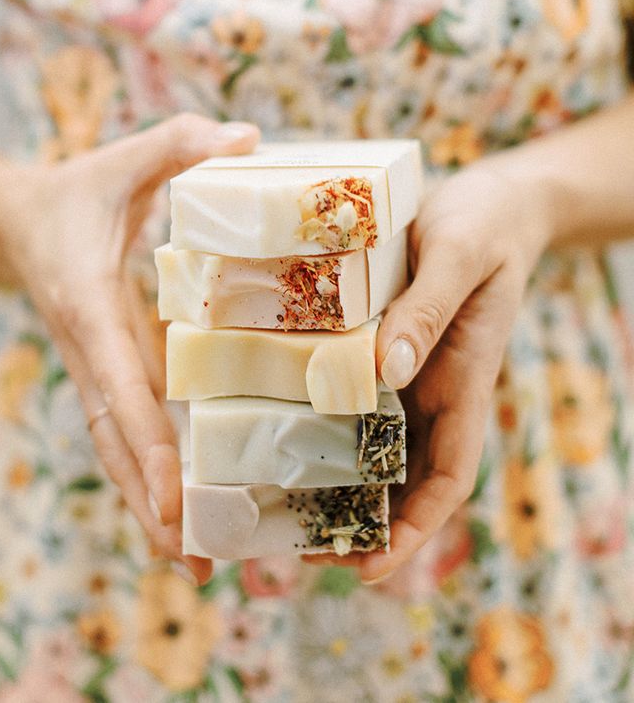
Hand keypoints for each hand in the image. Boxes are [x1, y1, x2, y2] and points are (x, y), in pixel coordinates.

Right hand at [2, 114, 259, 583]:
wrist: (19, 223)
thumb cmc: (79, 192)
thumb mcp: (127, 157)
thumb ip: (180, 142)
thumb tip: (250, 139)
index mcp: (90, 305)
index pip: (117, 384)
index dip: (145, 441)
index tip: (175, 496)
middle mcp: (90, 351)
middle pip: (115, 440)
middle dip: (151, 501)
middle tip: (197, 560)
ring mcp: (95, 370)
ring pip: (118, 450)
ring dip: (150, 506)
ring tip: (198, 564)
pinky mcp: (108, 375)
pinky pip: (126, 435)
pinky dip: (151, 477)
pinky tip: (185, 517)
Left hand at [305, 155, 552, 582]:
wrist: (489, 199)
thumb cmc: (484, 225)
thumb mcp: (459, 257)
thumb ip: (428, 310)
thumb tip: (388, 370)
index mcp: (464, 382)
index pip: (448, 477)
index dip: (414, 530)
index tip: (369, 566)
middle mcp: (431, 388)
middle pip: (401, 476)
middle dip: (359, 521)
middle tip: (297, 549)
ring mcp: (404, 369)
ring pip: (370, 441)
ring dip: (333, 478)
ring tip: (277, 506)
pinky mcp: (379, 344)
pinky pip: (351, 392)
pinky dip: (323, 418)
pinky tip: (278, 422)